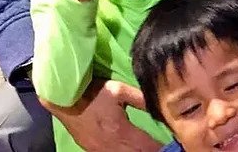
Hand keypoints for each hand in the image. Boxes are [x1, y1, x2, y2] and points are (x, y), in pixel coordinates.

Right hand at [40, 79, 161, 151]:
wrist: (65, 100)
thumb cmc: (94, 92)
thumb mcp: (120, 90)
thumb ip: (140, 99)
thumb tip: (158, 104)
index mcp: (121, 130)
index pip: (146, 145)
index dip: (159, 147)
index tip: (172, 144)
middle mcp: (111, 145)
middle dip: (150, 151)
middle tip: (164, 149)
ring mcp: (100, 150)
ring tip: (149, 149)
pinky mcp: (92, 150)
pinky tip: (131, 150)